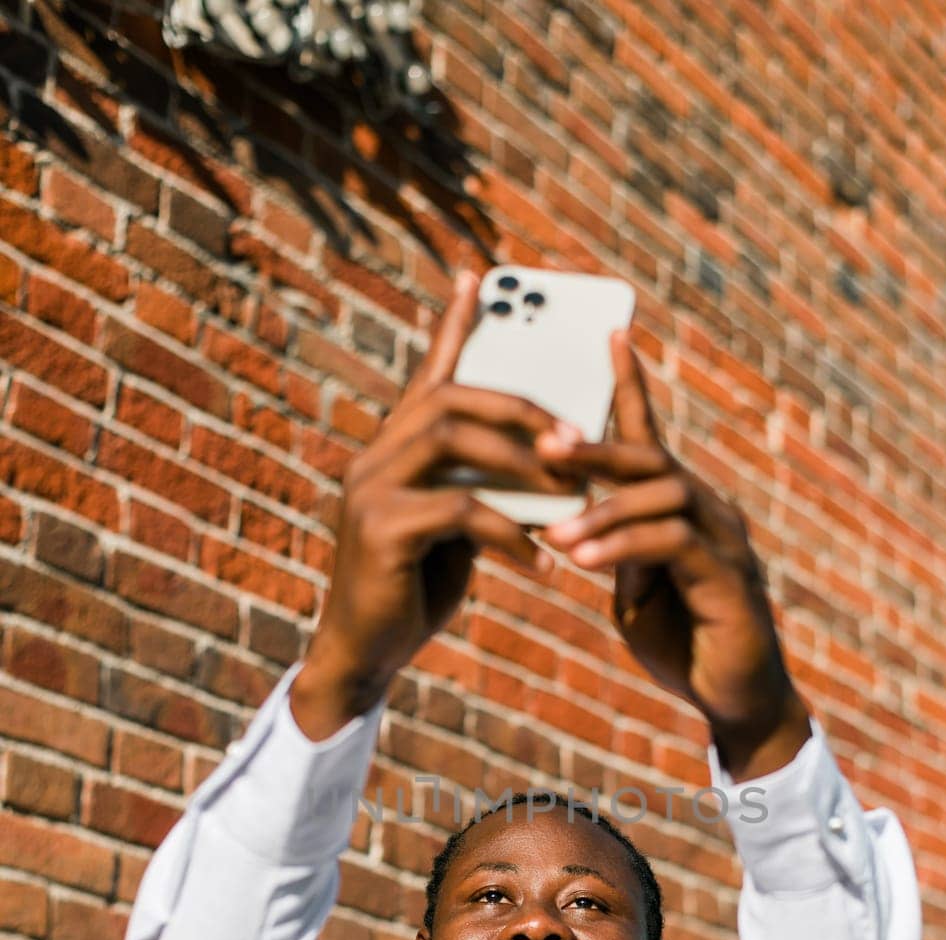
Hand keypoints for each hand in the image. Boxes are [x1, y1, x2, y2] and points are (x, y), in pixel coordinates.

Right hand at [294, 271, 584, 730]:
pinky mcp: (379, 529)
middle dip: (520, 408)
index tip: (478, 276)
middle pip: (450, 399)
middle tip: (576, 432)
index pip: (428, 374)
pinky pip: (459, 510)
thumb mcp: (456, 531)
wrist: (367, 655)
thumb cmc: (416, 590)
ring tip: (570, 490)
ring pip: (452, 440)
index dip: (452, 324)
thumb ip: (481, 487)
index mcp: (394, 451)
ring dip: (521, 462)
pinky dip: (509, 531)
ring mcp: (369, 489)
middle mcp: (374, 457)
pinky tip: (539, 561)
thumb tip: (544, 464)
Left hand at [536, 330, 810, 778]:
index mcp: (684, 508)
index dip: (632, 387)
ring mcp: (724, 542)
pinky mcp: (728, 580)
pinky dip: (623, 549)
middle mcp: (709, 512)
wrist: (736, 701)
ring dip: (601, 512)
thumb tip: (580, 526)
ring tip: (552, 531)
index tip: (609, 334)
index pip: (651, 438)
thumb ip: (614, 551)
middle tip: (542, 443)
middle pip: (650, 458)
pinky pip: (671, 547)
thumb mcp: (634, 590)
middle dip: (594, 448)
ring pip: (661, 498)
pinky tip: (583, 561)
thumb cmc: (683, 642)